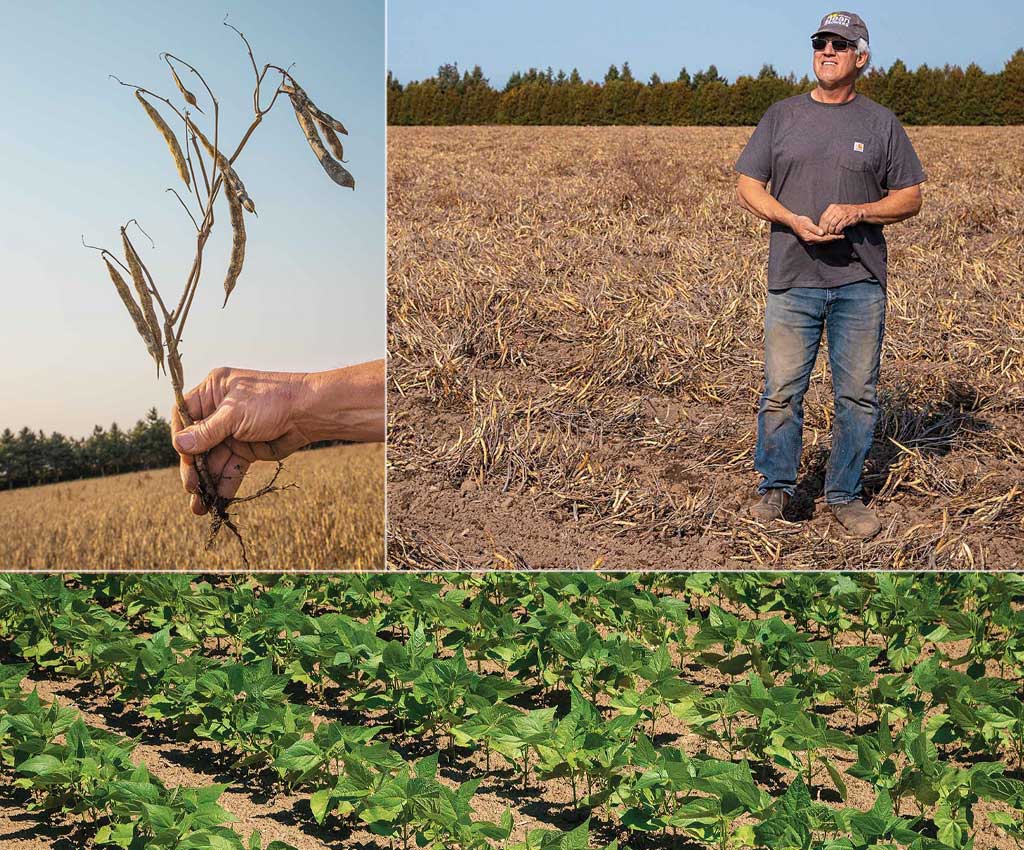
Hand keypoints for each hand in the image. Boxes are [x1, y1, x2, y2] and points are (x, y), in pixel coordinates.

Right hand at [171, 367, 312, 514]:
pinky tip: (218, 503)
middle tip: (192, 489)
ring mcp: (233, 431)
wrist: (310, 413)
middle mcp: (219, 411)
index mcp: (212, 391)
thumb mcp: (235, 413)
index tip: (183, 457)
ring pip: (213, 460)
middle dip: (193, 468)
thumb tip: (180, 445)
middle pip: (197, 443)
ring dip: (207, 483)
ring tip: (200, 507)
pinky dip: (225, 485)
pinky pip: (231, 468)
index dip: (181, 437)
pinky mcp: (247, 449)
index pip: (184, 415)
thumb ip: (207, 431)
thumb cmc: (273, 401)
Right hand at [788, 214, 844, 243]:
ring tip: (839, 236)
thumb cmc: (800, 221)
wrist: (793, 222)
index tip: (840, 235)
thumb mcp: (807, 223)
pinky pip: (821, 240)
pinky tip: (831, 235)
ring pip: (823, 241)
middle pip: (824, 241)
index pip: (824, 238)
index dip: (832, 237)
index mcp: (809, 237)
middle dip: (833, 238)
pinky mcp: (811, 239)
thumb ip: (815, 228)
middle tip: (843, 236)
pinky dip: (827, 237)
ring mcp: (810, 241)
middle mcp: (810, 241)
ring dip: (831, 238)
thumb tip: (822, 233)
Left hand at [818, 203, 864, 234]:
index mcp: (832, 207)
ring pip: (832, 225)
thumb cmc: (846, 212)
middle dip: (825, 229)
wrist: (859, 211)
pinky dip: (837, 232)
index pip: (823, 217)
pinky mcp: (846, 219)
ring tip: (833, 233)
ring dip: (831, 231)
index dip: (821, 225)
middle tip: (826, 233)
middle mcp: (836, 209)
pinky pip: (838, 228)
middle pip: (826, 222)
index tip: (822, 230)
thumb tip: (821, 225)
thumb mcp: (837, 210)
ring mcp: (842, 214)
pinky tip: (839, 232)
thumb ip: (830, 215)